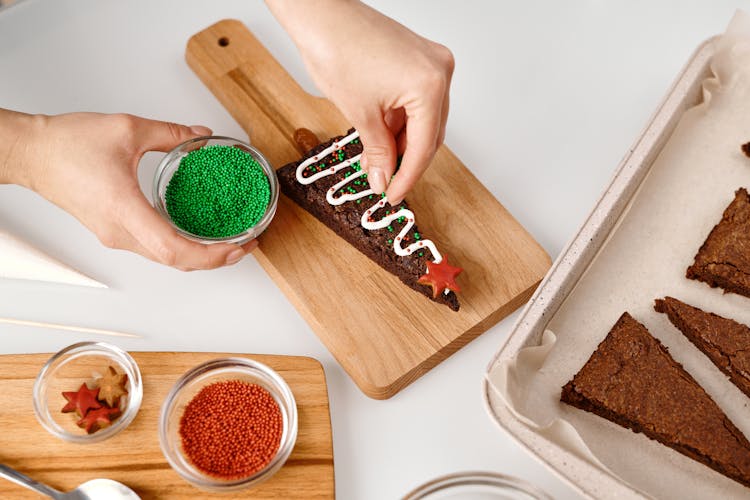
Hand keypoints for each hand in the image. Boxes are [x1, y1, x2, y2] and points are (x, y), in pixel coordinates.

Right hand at [0, 110, 255, 269]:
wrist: (32, 154)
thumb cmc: (67, 145)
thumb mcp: (127, 129)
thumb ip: (171, 133)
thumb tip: (202, 137)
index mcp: (124, 210)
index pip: (175, 250)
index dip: (211, 255)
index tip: (236, 247)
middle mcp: (121, 232)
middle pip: (176, 261)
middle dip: (216, 258)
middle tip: (245, 244)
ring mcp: (116, 237)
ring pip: (166, 259)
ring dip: (200, 255)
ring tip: (229, 242)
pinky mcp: (114, 233)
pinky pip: (155, 249)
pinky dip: (182, 247)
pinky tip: (199, 234)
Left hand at [266, 0, 453, 203]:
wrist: (321, 15)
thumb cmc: (336, 49)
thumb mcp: (360, 113)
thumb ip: (378, 152)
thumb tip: (383, 180)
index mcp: (430, 85)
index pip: (424, 146)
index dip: (407, 178)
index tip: (393, 197)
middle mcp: (440, 71)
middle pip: (430, 133)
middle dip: (406, 162)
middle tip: (386, 184)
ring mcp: (431, 62)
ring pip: (424, 119)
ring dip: (402, 143)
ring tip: (377, 163)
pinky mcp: (418, 59)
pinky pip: (417, 101)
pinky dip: (400, 122)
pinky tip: (381, 138)